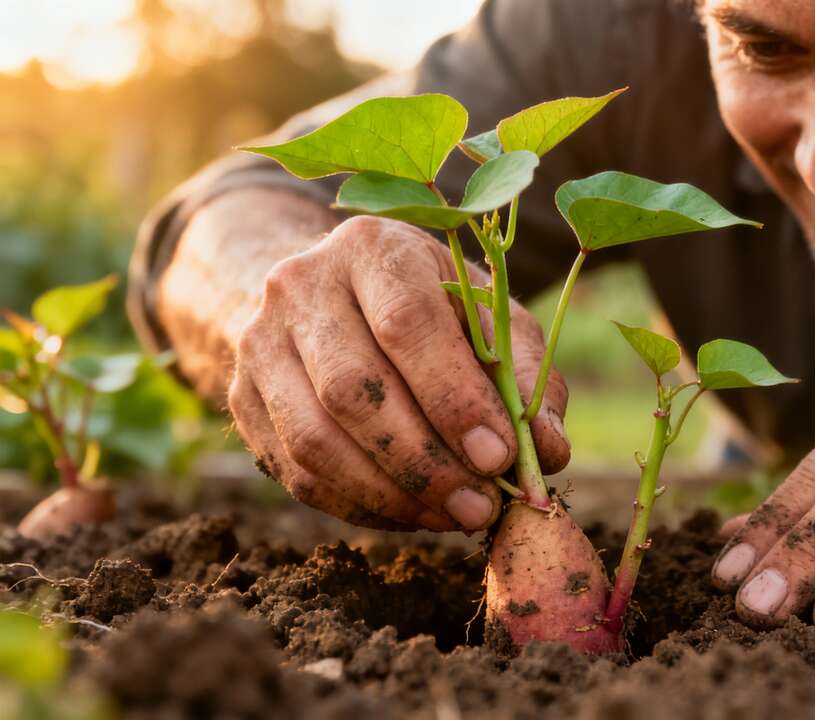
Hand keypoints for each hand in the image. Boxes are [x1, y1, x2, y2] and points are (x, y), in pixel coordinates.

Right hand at [227, 216, 569, 530]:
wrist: (330, 295)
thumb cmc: (431, 306)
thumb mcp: (487, 315)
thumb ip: (525, 375)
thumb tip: (546, 451)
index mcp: (373, 248)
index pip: (406, 324)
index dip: (453, 398)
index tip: (499, 456)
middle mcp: (302, 285)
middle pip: (353, 389)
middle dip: (425, 461)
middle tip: (482, 505)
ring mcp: (260, 342)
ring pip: (315, 439)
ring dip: (392, 494)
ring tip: (455, 516)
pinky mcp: (242, 399)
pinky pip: (297, 472)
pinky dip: (361, 506)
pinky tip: (413, 513)